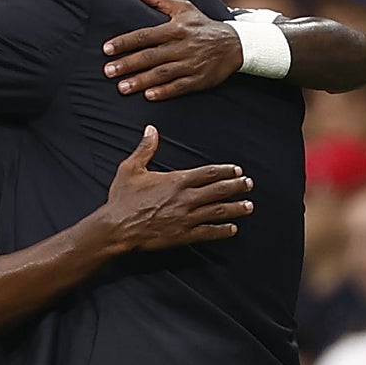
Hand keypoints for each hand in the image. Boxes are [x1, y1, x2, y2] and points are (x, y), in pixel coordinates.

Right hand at [100, 126, 252, 251]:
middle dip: (237, 187)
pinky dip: (222, 230)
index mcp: (176, 180)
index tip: (238, 170)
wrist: (116, 227)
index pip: (209, 173)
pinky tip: (233, 229)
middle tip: (249, 184)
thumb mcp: (130, 168)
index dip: (226, 171)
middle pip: (219, 190)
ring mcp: (186, 217)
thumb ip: (145, 148)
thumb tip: (151, 129)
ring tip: (249, 206)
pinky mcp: (183, 235)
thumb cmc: (122, 198)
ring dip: (236, 208)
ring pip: (218, 211)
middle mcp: (185, 198)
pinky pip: (208, 232)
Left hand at [103, 0, 242, 100]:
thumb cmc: (203, 25)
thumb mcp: (184, 8)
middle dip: (128, 64)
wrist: (234, 44)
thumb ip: (159, 0)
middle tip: (108, 71)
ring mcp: (190, 64)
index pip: (145, 35)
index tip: (107, 49)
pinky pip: (179, 87)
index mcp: (175, 29)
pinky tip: (148, 96)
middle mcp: (181, 46)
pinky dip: (164, 91)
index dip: (125, 42)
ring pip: (162, 73)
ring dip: (141, 81)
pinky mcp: (199, 79)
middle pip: (150, 56)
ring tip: (121, 87)